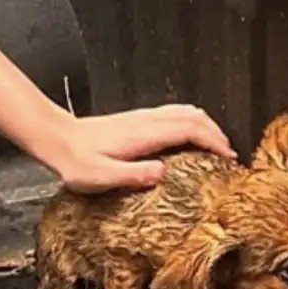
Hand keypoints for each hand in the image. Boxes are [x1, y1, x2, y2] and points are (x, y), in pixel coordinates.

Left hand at [39, 103, 233, 192]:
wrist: (57, 139)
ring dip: (206, 125)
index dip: (214, 141)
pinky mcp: (138, 120)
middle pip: (194, 116)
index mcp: (144, 134)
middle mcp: (147, 121)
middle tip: (230, 155)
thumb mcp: (101, 176)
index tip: (229, 158)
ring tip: (217, 147)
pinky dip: (192, 123)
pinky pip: (174, 114)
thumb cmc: (76, 162)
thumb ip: (132, 175)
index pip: (190, 129)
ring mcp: (143, 117)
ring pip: (185, 112)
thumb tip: (162, 173)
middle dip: (217, 132)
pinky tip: (191, 138)